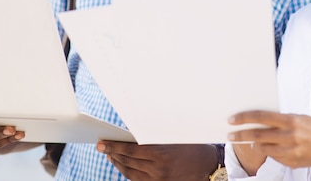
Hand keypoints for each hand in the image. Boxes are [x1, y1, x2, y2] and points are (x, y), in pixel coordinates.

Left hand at [97, 141, 217, 180]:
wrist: (208, 164)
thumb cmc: (191, 144)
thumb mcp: (172, 136)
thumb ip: (152, 138)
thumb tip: (130, 135)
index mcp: (160, 153)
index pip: (129, 150)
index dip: (113, 147)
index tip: (102, 143)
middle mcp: (157, 169)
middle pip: (128, 162)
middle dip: (112, 154)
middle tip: (101, 147)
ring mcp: (159, 180)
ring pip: (131, 173)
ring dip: (119, 164)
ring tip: (111, 156)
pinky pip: (139, 180)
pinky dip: (129, 172)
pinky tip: (124, 166)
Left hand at [228, 110, 310, 169]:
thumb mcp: (297, 118)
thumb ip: (279, 120)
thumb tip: (256, 121)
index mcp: (290, 120)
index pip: (261, 117)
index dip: (244, 118)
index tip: (232, 120)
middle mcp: (290, 135)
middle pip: (258, 135)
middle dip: (241, 135)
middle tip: (230, 135)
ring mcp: (291, 151)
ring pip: (264, 149)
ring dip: (256, 145)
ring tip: (253, 141)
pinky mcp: (293, 162)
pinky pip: (274, 157)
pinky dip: (271, 152)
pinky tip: (277, 148)